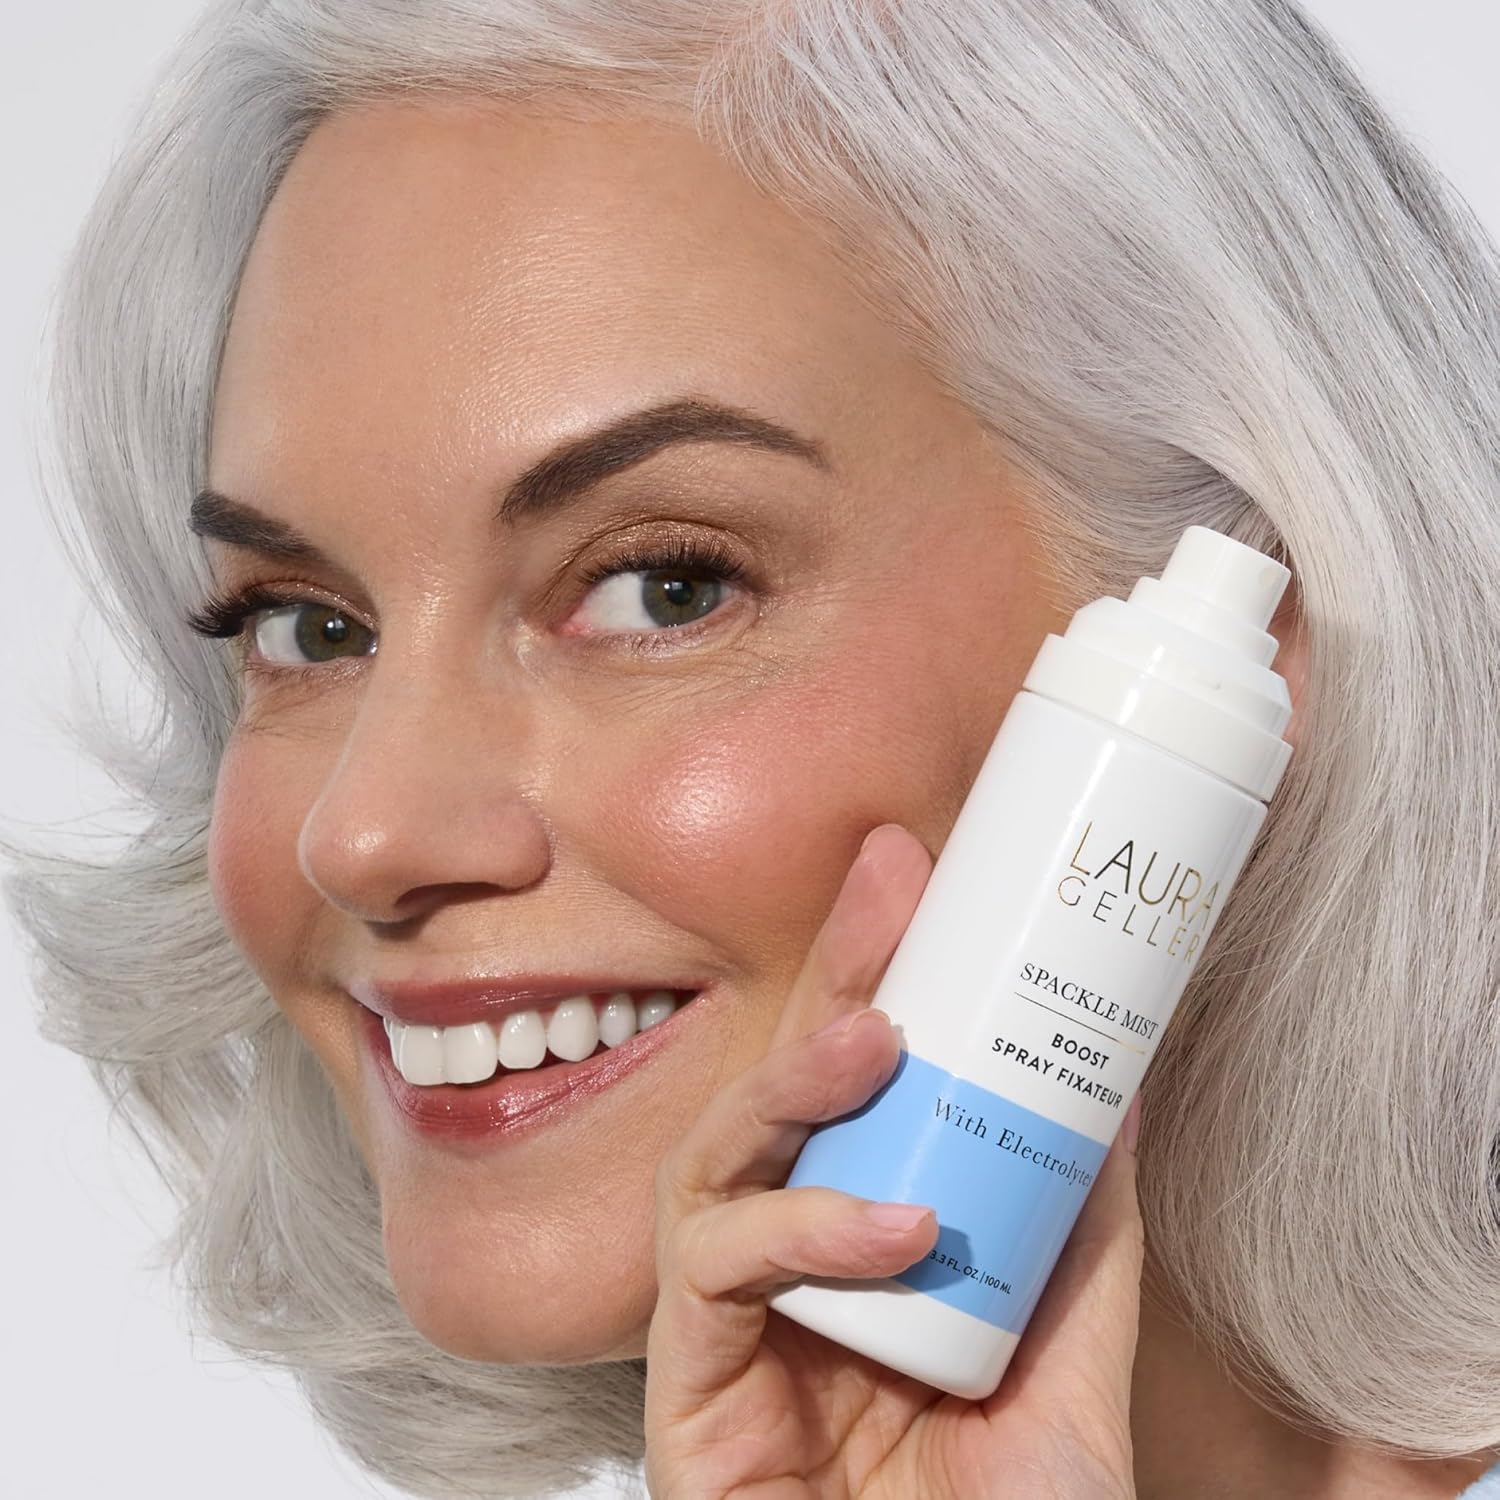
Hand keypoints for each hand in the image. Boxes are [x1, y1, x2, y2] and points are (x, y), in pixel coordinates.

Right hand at [644, 822, 1143, 1498]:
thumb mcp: (1069, 1345)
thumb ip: (1079, 1218)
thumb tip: (1117, 1076)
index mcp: (848, 1233)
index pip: (847, 1082)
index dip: (869, 966)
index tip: (913, 866)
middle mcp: (776, 1260)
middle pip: (775, 1091)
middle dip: (827, 978)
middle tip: (891, 888)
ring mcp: (722, 1323)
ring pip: (713, 1162)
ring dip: (794, 1088)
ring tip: (884, 1039)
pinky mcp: (682, 1391)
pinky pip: (714, 1277)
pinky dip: (802, 1236)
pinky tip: (897, 1225)